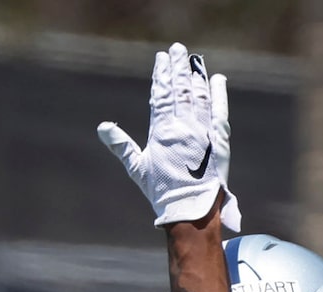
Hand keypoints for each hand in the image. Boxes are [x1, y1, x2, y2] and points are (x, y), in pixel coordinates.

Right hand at [98, 44, 239, 228]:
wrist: (191, 211)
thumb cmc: (162, 193)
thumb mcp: (137, 168)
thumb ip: (121, 145)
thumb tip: (102, 127)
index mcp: (162, 130)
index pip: (161, 94)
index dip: (162, 75)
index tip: (162, 59)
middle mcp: (183, 126)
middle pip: (181, 89)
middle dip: (179, 67)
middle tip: (178, 50)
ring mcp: (203, 132)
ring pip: (199, 96)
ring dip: (196, 76)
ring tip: (193, 61)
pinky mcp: (220, 141)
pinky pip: (220, 112)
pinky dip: (219, 95)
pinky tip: (217, 80)